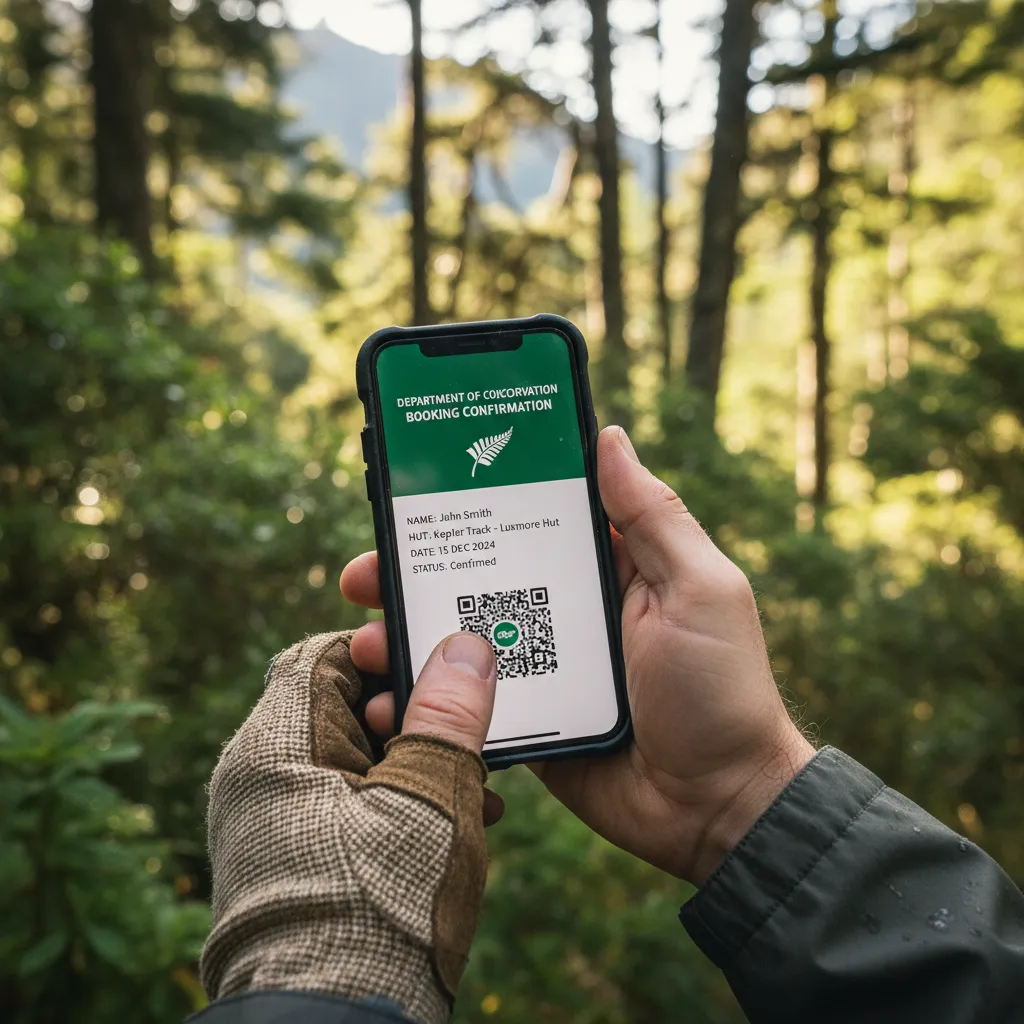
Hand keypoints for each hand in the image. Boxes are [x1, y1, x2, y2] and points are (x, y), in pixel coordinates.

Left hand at [202, 629, 496, 1023]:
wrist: (331, 1023)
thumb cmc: (378, 907)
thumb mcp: (430, 794)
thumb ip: (448, 712)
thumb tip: (464, 645)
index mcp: (277, 741)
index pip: (330, 655)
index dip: (391, 652)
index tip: (443, 670)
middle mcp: (259, 775)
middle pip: (345, 708)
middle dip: (417, 720)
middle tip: (470, 741)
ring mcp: (269, 821)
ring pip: (353, 760)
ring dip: (414, 766)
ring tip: (473, 795)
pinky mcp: (287, 860)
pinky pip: (344, 806)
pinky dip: (394, 805)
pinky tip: (446, 830)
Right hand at [342, 426, 813, 886]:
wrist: (718, 808)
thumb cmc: (720, 689)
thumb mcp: (698, 589)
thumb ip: (654, 517)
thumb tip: (609, 436)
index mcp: (603, 570)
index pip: (525, 521)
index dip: (471, 503)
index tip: (414, 490)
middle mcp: (562, 612)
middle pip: (474, 578)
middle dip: (413, 571)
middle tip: (362, 574)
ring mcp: (538, 669)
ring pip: (456, 640)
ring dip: (404, 636)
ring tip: (364, 644)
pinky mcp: (522, 723)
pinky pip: (462, 706)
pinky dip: (421, 703)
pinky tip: (384, 704)